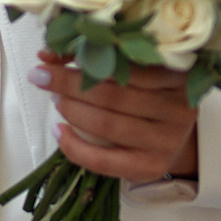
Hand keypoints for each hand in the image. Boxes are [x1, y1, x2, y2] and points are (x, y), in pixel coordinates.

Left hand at [34, 51, 199, 183]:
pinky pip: (104, 160)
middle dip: (69, 85)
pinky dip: (73, 146)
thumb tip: (47, 53)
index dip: (82, 58)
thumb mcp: (132, 68)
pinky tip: (58, 130)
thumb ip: (95, 55)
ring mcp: (168, 140)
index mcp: (177, 74)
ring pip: (107, 124)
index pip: (125, 63)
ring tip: (55, 100)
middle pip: (113, 95)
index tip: (49, 57)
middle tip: (43, 77)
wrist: (170, 133)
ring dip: (71, 110)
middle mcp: (177, 108)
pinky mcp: (152, 166)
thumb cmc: (145, 92)